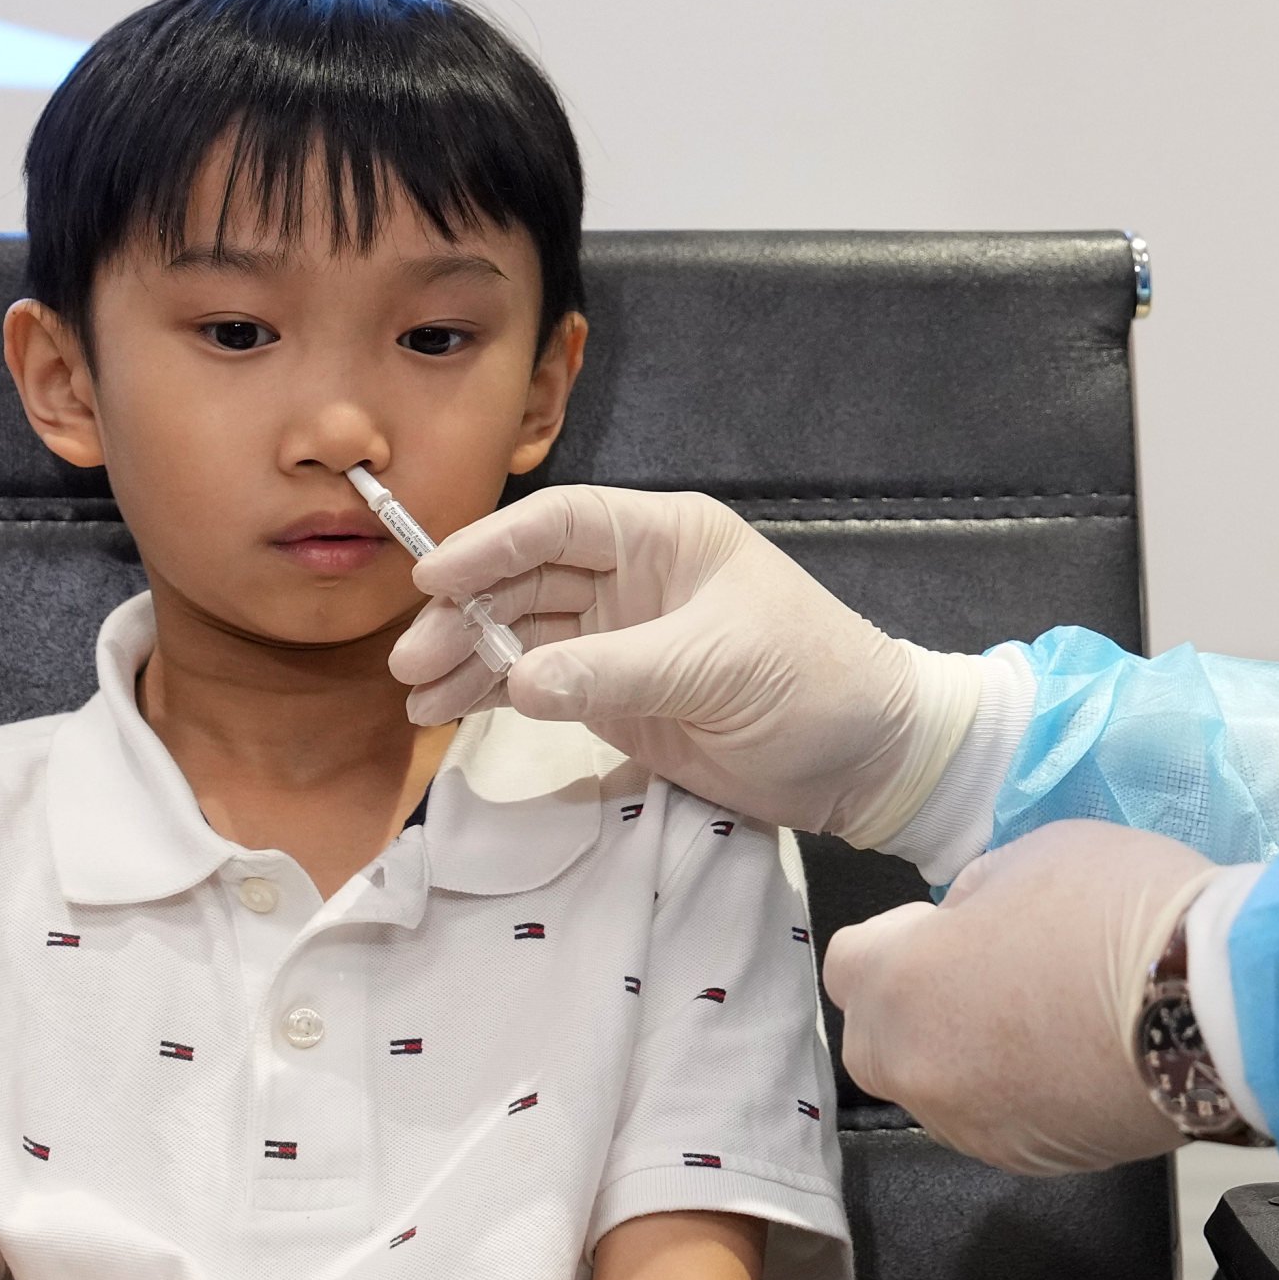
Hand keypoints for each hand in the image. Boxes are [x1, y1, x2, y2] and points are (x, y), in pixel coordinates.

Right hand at [389, 484, 984, 847]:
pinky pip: (536, 682)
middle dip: (465, 614)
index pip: (560, 522)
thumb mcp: (716, 667)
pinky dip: (490, 695)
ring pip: (521, 633)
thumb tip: (520, 681)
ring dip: (466, 659)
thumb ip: (614, 672)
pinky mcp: (615, 693)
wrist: (868, 757)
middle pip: (526, 578)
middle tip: (410, 659)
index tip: (431, 577)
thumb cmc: (811, 683)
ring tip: (416, 696)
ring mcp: (619, 636)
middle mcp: (634, 575)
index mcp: (667, 536)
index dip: (491, 544)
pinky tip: (445, 712)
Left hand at [823, 821, 1222, 1175]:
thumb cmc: (1115, 910)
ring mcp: (973, 1127)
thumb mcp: (1032, 855)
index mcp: (899, 986)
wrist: (1212, 1007)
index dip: (896, 938)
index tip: (949, 924)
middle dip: (916, 1006)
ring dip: (970, 1053)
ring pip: (941, 1086)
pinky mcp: (1032, 1162)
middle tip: (989, 970)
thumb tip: (970, 925)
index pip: (847, 964)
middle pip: (881, 1039)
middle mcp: (917, 1072)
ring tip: (1047, 1017)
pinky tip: (1080, 1056)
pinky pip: (1000, 1117)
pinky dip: (1022, 1090)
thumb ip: (977, 897)